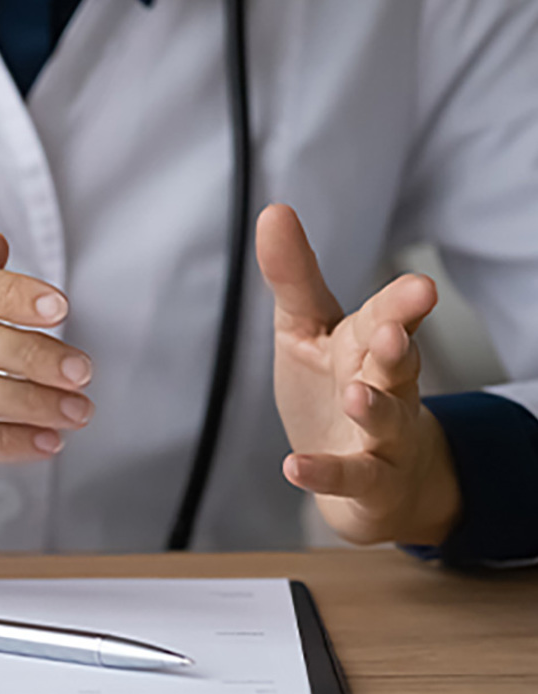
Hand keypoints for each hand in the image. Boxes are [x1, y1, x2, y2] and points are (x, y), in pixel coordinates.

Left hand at [256, 204, 461, 545]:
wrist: (373, 480)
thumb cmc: (335, 392)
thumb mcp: (307, 331)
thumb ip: (294, 279)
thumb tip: (273, 210)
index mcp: (367, 344)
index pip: (386, 316)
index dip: (400, 304)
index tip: (420, 287)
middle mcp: (385, 386)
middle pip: (397, 364)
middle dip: (397, 346)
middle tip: (393, 331)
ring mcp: (383, 438)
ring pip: (387, 421)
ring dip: (376, 408)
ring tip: (359, 395)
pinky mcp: (368, 483)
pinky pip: (353, 478)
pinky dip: (325, 474)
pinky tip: (294, 467)